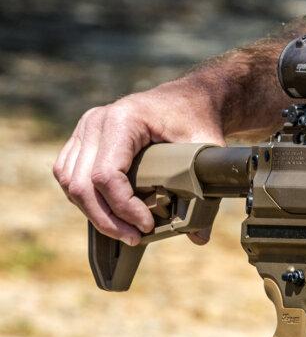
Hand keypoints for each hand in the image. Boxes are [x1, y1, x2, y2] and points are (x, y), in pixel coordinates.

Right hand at [53, 77, 225, 246]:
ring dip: (93, 212)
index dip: (123, 208)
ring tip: (124, 231)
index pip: (107, 175)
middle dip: (106, 219)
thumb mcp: (206, 149)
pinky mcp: (83, 138)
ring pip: (69, 182)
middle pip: (81, 183)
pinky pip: (68, 174)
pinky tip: (109, 214)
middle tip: (134, 238)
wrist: (187, 98)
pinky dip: (84, 198)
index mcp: (122, 120)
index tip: (146, 226)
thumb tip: (199, 237)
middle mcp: (95, 122)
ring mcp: (84, 129)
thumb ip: (205, 190)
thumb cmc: (196, 119)